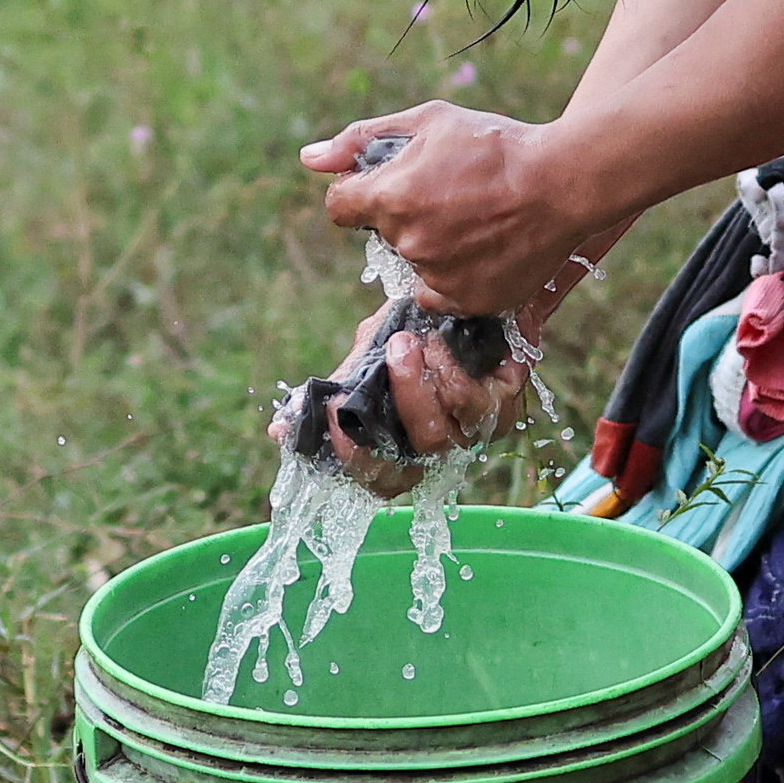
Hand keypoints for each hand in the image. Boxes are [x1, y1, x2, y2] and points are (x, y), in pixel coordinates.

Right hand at [288, 298, 532, 481]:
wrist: (474, 300)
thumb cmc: (419, 335)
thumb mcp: (369, 360)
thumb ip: (337, 392)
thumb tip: (278, 429)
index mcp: (401, 448)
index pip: (375, 481)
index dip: (351, 461)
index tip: (331, 416)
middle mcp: (438, 453)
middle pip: (409, 466)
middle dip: (385, 419)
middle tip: (380, 362)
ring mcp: (473, 437)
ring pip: (440, 437)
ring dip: (415, 389)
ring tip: (405, 344)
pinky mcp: (505, 410)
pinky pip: (473, 405)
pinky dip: (448, 373)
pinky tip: (436, 344)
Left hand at [298, 103, 602, 332]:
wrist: (564, 181)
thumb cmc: (495, 145)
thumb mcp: (427, 122)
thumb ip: (361, 140)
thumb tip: (308, 159)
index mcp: (389, 197)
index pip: (339, 206)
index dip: (360, 192)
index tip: (390, 184)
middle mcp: (408, 242)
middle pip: (382, 233)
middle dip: (403, 213)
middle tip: (449, 194)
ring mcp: (438, 276)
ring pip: (413, 262)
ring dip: (432, 244)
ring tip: (475, 218)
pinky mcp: (469, 300)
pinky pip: (441, 292)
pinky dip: (454, 273)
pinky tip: (483, 245)